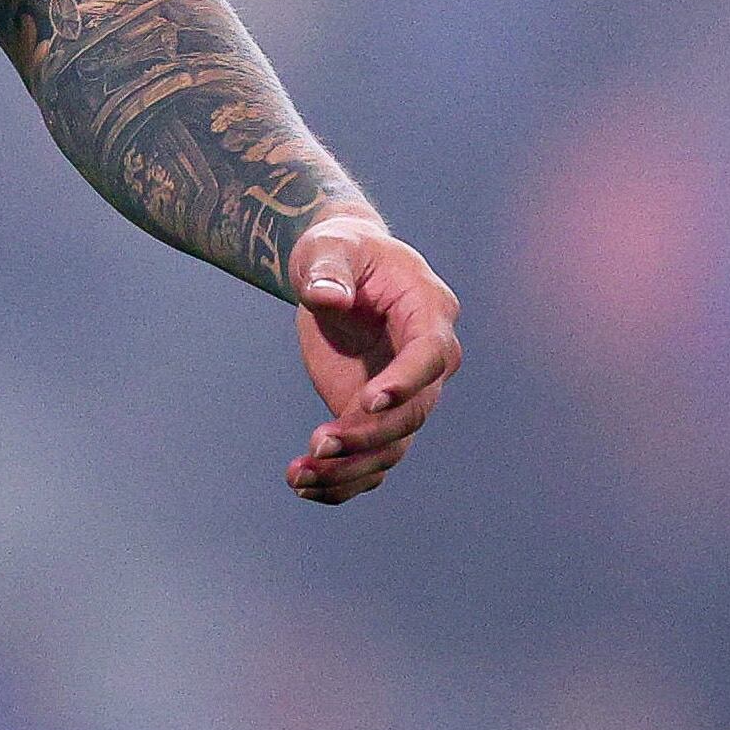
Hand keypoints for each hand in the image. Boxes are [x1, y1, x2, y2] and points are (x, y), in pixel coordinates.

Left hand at [284, 217, 462, 503]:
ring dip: (349, 469)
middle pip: (414, 412)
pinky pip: (370, 460)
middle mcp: (428, 359)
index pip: (431, 354)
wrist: (335, 271)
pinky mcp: (376, 415)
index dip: (407, 381)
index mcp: (429, 309)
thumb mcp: (329, 246)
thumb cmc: (339, 249)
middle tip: (316, 441)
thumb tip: (327, 297)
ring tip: (299, 475)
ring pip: (393, 447)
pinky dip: (341, 481)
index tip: (369, 400)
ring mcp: (405, 393)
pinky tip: (302, 484)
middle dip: (368, 434)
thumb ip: (328, 268)